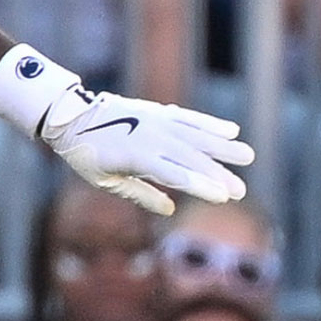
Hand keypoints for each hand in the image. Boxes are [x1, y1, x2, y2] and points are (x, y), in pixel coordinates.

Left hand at [38, 85, 252, 216]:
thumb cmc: (88, 156)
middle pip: (191, 158)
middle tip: (241, 191)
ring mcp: (156, 122)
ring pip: (196, 136)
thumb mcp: (107, 181)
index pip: (173, 174)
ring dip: (222, 147)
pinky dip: (209, 124)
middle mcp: (150, 137)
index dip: (199, 185)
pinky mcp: (159, 113)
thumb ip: (140, 194)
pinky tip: (230, 131)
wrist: (73, 117)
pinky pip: (188, 118)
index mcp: (134, 157)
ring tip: (247, 157)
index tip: (222, 196)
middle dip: (218, 174)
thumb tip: (171, 208)